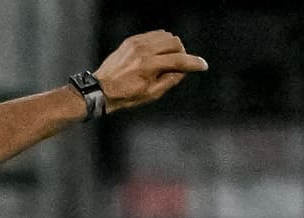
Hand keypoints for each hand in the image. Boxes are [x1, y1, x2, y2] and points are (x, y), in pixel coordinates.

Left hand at [92, 29, 207, 113]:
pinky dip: (160, 42)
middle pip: (174, 42)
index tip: (203, 65)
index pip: (178, 60)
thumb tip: (183, 71)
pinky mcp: (131, 41)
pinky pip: (153, 35)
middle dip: (181, 53)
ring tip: (167, 60)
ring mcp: (136, 43)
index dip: (193, 63)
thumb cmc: (125, 95)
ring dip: (171, 46)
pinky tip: (157, 53)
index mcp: (148, 66)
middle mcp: (143, 51)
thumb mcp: (151, 94)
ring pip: (165, 36)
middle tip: (179, 65)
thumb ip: (169, 80)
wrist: (101, 89)